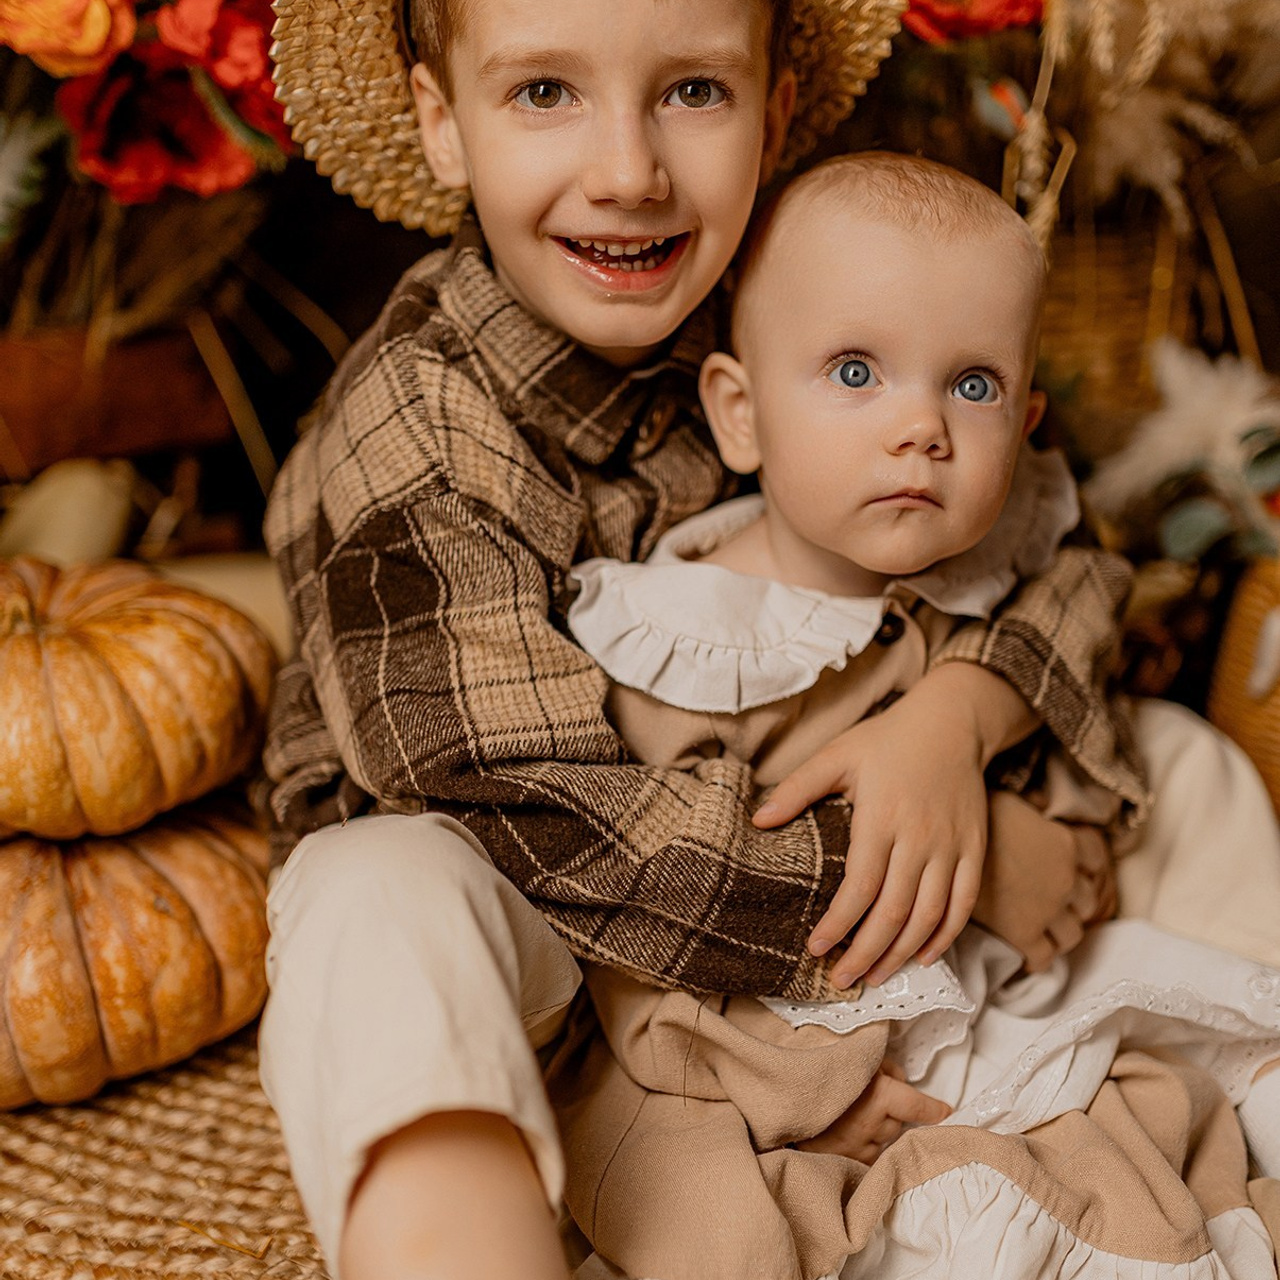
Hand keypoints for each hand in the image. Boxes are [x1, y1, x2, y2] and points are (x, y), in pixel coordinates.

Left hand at [755, 667, 1012, 988]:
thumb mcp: (837, 754)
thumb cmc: (887, 739)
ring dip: (902, 953)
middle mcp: (919, 838)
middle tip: (841, 979)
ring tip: (874, 977)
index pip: (860, 886)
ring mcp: (951, 846)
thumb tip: (757, 820)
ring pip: (929, 915)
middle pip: (894, 911)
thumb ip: (797, 789)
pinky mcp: (974, 849)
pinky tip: (923, 955)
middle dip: (866, 952)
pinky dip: (945, 935)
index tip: (815, 948)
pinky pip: (963, 902)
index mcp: (881, 817)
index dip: (838, 923)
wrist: (952, 721)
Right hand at [795, 1061, 950, 1164]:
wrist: (771, 1107)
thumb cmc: (807, 1073)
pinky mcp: (844, 1163)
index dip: (933, 1107)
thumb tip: (894, 1071)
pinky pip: (866, 1154)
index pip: (916, 1104)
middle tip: (870, 1089)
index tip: (946, 1110)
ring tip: (853, 1109)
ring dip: (878, 1125)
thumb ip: (873, 1060)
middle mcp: (872, 1126)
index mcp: (877, 1096)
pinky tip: (846, 1132)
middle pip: (898, 1118)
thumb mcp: (842, 1052)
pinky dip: (863, 1143)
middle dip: (892, 1105)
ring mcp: (857, 1149)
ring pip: (883, 1138)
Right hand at [974, 792, 1115, 970]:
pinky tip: (1026, 948)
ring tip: (1041, 924)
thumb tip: (1042, 806)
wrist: (940, 847)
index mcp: (1065, 843)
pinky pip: (1044, 957)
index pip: (1096, 856)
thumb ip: (1034, 810)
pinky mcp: (1023, 935)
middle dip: (1074, 899)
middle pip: (1088, 899)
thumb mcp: (1010, 801)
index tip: (1074, 863)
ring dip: (1061, 929)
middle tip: (1051, 895)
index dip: (1087, 861)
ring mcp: (1046, 910)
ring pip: (1072, 932)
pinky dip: (1039, 956)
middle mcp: (1065, 879)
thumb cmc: (972, 816)